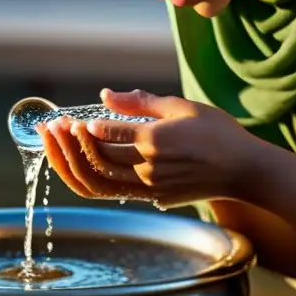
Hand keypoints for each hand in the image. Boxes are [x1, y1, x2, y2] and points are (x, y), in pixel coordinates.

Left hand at [37, 88, 258, 207]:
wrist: (243, 170)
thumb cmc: (217, 132)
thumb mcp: (182, 106)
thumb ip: (141, 101)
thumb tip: (103, 96)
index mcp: (156, 139)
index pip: (106, 134)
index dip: (80, 127)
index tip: (66, 119)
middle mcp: (149, 167)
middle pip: (96, 159)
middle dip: (67, 144)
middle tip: (51, 128)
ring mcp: (150, 187)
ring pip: (98, 181)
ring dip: (70, 164)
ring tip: (56, 147)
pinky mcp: (153, 198)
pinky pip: (110, 192)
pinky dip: (88, 179)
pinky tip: (77, 163)